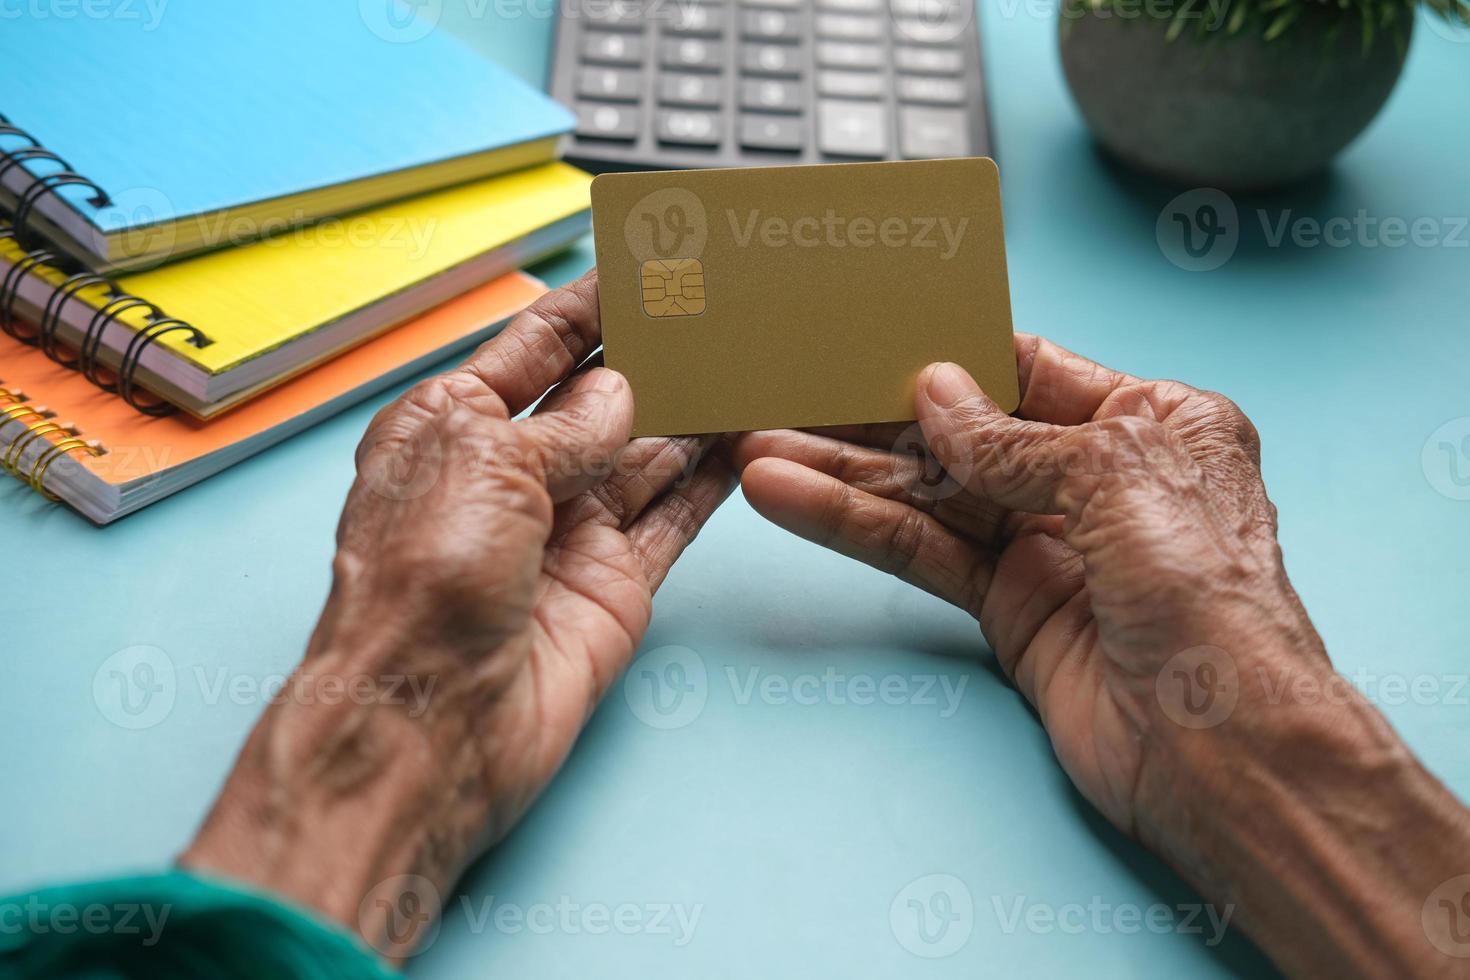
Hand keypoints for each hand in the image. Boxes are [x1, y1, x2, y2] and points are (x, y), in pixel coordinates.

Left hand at [182, 271, 734, 956]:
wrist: (433, 722)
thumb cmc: (421, 586)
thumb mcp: (487, 464)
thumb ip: (567, 423)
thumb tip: (622, 391)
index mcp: (452, 428)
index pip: (534, 348)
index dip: (588, 308)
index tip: (642, 269)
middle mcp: (512, 476)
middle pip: (599, 399)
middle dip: (653, 356)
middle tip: (714, 310)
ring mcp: (567, 531)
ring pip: (647, 455)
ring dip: (694, 412)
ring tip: (747, 360)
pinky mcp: (614, 584)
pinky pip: (673, 518)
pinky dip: (711, 482)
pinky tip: (745, 441)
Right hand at [735, 337, 1469, 977]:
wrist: (1218, 747)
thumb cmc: (1205, 593)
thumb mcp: (1114, 472)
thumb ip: (1010, 438)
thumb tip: (934, 392)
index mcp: (1153, 420)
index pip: (1028, 368)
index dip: (948, 351)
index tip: (870, 332)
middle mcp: (1097, 477)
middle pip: (963, 432)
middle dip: (874, 414)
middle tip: (789, 390)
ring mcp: (1047, 545)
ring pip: (928, 494)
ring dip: (844, 472)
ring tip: (760, 443)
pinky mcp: (1007, 607)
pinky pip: (921, 552)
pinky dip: (855, 527)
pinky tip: (792, 500)